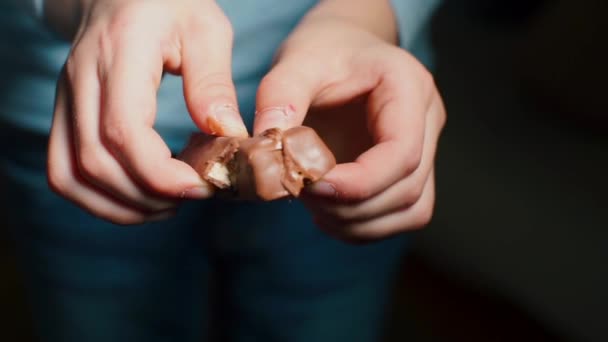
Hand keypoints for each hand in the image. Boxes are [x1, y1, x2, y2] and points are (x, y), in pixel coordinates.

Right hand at [47, 0, 247, 224]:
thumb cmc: (170, 5)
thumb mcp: (206, 30)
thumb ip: (213, 82)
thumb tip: (227, 136)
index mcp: (121, 54)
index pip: (124, 130)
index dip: (160, 173)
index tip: (200, 185)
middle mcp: (82, 79)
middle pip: (96, 161)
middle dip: (148, 195)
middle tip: (192, 196)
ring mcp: (66, 99)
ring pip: (70, 175)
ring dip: (121, 206)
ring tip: (166, 206)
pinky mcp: (64, 114)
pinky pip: (63, 171)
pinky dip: (98, 199)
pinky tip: (138, 198)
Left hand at [254, 18, 445, 242]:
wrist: (342, 50)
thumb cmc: (323, 51)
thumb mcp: (297, 62)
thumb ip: (280, 98)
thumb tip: (265, 147)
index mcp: (408, 87)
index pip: (402, 153)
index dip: (358, 183)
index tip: (310, 187)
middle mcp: (427, 120)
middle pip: (408, 188)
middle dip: (350, 206)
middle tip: (301, 195)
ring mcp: (424, 148)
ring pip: (411, 211)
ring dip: (358, 223)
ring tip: (312, 205)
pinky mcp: (409, 171)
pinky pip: (400, 214)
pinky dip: (363, 226)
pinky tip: (326, 213)